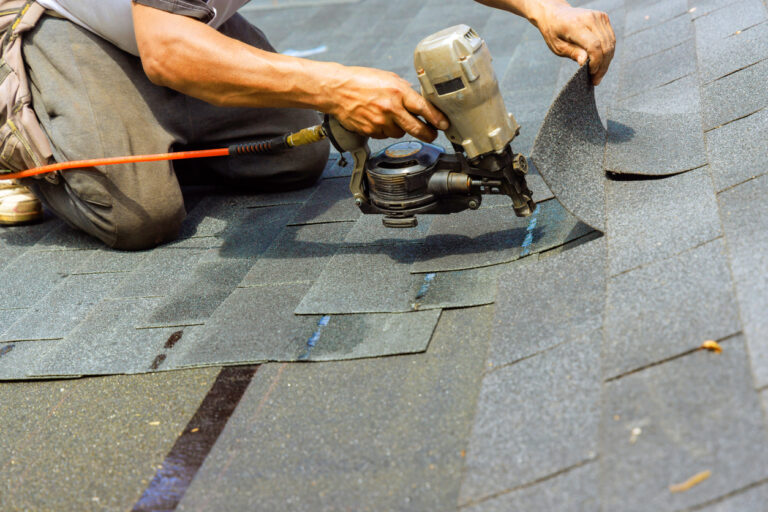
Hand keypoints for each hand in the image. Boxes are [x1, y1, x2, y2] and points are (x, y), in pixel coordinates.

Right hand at [327, 66, 449, 141]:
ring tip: (391, 117)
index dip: (437, 118)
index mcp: (397, 91)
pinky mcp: (370, 131)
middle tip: (432, 134)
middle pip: (416, 128)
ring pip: (400, 133)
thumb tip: (419, 102)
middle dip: (428, 133)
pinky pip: (385, 135)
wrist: (336, 90)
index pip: (423, 108)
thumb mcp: (388, 78)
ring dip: (401, 128)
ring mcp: (380, 122)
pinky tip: (378, 119)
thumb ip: (404, 91)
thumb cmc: (361, 80)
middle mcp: (390, 108)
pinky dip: (385, 130)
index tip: (445, 124)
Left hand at [531, 0, 615, 84]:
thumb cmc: (554, 32)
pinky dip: (608, 52)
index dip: (596, 62)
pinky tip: (600, 63)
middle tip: (596, 80)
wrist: (555, 13)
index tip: (591, 74)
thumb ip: (572, 53)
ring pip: (610, 43)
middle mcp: (590, 18)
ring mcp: (599, 16)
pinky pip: (611, 38)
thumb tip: (584, 63)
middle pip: (605, 46)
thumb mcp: (557, 46)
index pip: (594, 46)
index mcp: (575, 25)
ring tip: (598, 74)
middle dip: (602, 66)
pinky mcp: (604, 17)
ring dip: (606, 61)